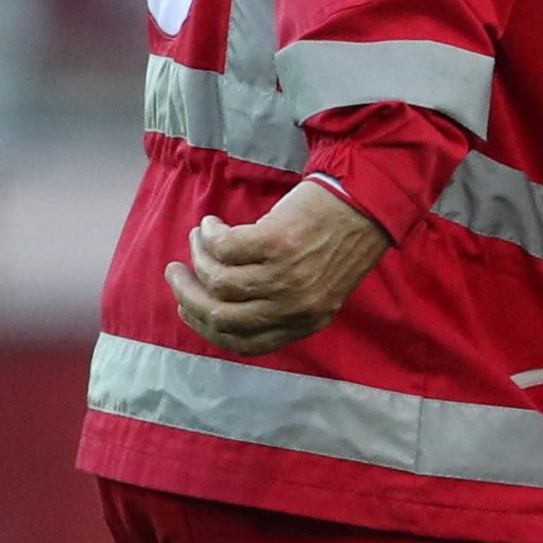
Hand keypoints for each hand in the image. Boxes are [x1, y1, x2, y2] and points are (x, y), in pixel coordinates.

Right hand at [170, 180, 388, 352]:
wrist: (368, 200)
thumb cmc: (338, 238)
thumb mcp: (317, 285)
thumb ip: (279, 302)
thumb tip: (216, 304)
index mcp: (306, 321)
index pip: (245, 343)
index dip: (207, 328)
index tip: (186, 308)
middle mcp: (296, 305)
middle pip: (220, 315)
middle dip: (187, 295)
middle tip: (175, 273)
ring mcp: (287, 276)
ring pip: (218, 279)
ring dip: (198, 257)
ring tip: (198, 239)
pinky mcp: (278, 243)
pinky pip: (224, 247)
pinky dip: (210, 234)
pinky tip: (212, 224)